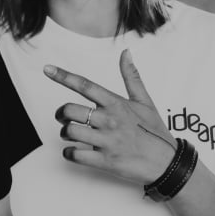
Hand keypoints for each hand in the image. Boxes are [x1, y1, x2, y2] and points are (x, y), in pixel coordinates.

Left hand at [44, 49, 175, 184]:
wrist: (167, 162)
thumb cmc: (154, 131)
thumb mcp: (145, 101)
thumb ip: (132, 76)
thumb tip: (126, 53)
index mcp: (116, 103)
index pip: (85, 85)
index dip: (63, 76)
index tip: (47, 69)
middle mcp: (109, 120)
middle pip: (69, 110)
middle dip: (60, 114)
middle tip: (63, 118)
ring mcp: (106, 141)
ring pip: (70, 131)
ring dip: (64, 133)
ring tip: (71, 135)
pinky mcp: (105, 161)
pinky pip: (75, 155)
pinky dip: (69, 153)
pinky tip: (74, 151)